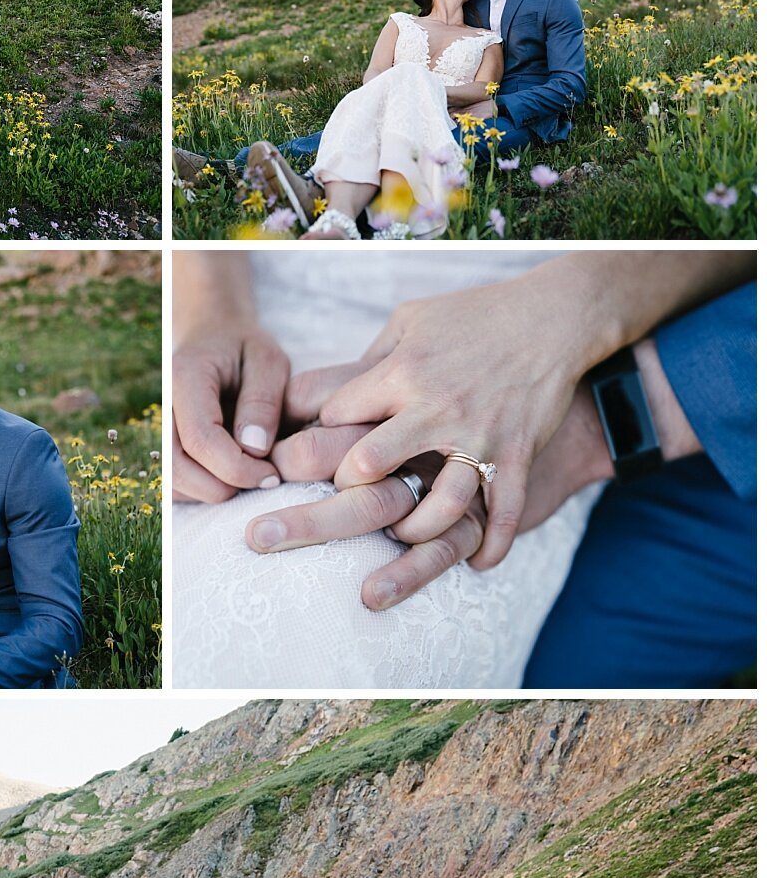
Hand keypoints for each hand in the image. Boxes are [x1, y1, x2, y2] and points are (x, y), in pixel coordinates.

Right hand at [172, 328, 288, 501]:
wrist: (215, 339)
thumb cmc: (246, 350)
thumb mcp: (269, 361)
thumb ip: (263, 401)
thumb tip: (254, 449)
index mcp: (185, 378)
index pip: (201, 439)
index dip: (237, 468)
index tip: (272, 474)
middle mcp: (162, 405)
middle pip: (177, 469)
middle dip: (223, 488)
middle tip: (263, 480)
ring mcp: (158, 428)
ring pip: (172, 482)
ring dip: (213, 493)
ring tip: (250, 477)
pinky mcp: (164, 445)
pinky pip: (175, 484)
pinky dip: (204, 492)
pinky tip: (233, 477)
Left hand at [307, 277, 587, 571]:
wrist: (554, 316)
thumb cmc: (475, 315)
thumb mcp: (411, 319)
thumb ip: (372, 358)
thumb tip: (330, 392)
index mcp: (402, 373)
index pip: (336, 416)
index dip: (324, 436)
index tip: (328, 450)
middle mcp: (435, 409)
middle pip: (370, 463)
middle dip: (349, 487)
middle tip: (352, 497)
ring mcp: (479, 436)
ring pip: (439, 504)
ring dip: (414, 530)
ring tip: (403, 533)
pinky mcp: (516, 454)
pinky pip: (505, 512)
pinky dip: (493, 545)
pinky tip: (478, 562)